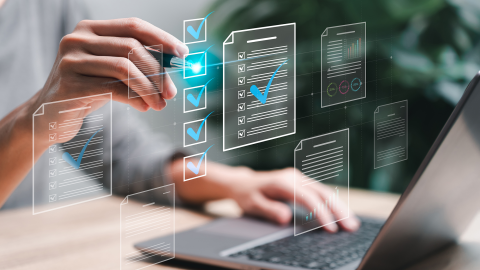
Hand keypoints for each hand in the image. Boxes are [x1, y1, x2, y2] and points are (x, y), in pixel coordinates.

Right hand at [0, 18, 187, 206]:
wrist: (49, 117)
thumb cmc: (87, 90)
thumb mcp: (110, 72)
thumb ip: (135, 62)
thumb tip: (175, 63)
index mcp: (89, 29)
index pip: (133, 25)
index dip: (162, 38)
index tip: (183, 53)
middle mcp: (77, 39)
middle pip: (132, 48)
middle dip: (158, 71)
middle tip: (171, 92)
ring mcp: (70, 61)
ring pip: (125, 68)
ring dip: (150, 88)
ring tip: (160, 104)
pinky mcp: (69, 86)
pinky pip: (113, 89)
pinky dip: (135, 99)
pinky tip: (145, 108)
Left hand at [170, 161, 359, 232]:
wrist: (243, 183)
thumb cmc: (247, 195)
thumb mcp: (252, 204)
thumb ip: (269, 210)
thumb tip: (286, 218)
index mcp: (283, 181)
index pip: (308, 198)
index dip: (321, 213)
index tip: (331, 228)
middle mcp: (294, 177)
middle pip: (322, 192)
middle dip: (338, 210)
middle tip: (352, 227)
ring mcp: (300, 178)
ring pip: (325, 192)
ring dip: (340, 207)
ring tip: (352, 223)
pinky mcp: (302, 183)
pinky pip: (321, 193)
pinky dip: (333, 204)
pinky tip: (342, 215)